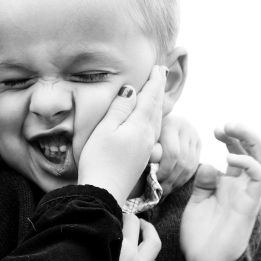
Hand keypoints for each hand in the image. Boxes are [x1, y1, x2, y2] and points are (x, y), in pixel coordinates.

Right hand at [79, 66, 167, 205]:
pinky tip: (152, 120)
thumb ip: (120, 108)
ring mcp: (147, 148)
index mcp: (140, 126)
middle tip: (161, 73)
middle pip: (157, 107)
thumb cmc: (99, 160)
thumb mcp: (106, 130)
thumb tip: (132, 90)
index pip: (150, 97)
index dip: (154, 81)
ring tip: (158, 92)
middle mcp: (148, 136)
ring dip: (159, 103)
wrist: (103, 193)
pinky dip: (155, 118)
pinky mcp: (142, 158)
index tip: (157, 67)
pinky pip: (154, 131)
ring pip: (157, 120)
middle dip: (159, 89)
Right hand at [93, 214, 165, 260]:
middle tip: (130, 219)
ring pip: (155, 245)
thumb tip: (94, 224)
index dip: (119, 214)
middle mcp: (129, 258)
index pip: (123, 219)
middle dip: (135, 220)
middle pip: (139, 227)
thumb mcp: (78, 253)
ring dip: (150, 236)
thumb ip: (90, 238)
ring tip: (143, 236)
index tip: (115, 213)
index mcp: (114, 246)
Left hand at [151, 114, 200, 196]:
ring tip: (165, 190)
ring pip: (190, 165)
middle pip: (183, 161)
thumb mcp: (144, 139)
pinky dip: (183, 178)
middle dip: (171, 179)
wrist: (154, 123)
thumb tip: (152, 164)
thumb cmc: (143, 134)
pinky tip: (173, 184)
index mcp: (170, 124)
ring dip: (177, 181)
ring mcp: (194, 135)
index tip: (154, 181)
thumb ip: (149, 150)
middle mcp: (185, 127)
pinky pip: (194, 166)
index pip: (173, 154)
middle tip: (160, 190)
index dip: (164, 171)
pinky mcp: (198, 143)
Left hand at [180, 123, 260, 260]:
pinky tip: (231, 158)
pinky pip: (259, 178)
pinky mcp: (249, 205)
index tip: (215, 130)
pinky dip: (249, 163)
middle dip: (243, 134)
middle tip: (226, 125)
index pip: (237, 153)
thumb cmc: (199, 235)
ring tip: (233, 130)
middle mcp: (241, 187)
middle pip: (254, 152)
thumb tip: (209, 164)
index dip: (230, 138)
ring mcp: (248, 195)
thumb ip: (203, 183)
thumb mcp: (197, 201)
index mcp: (228, 185)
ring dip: (251, 141)